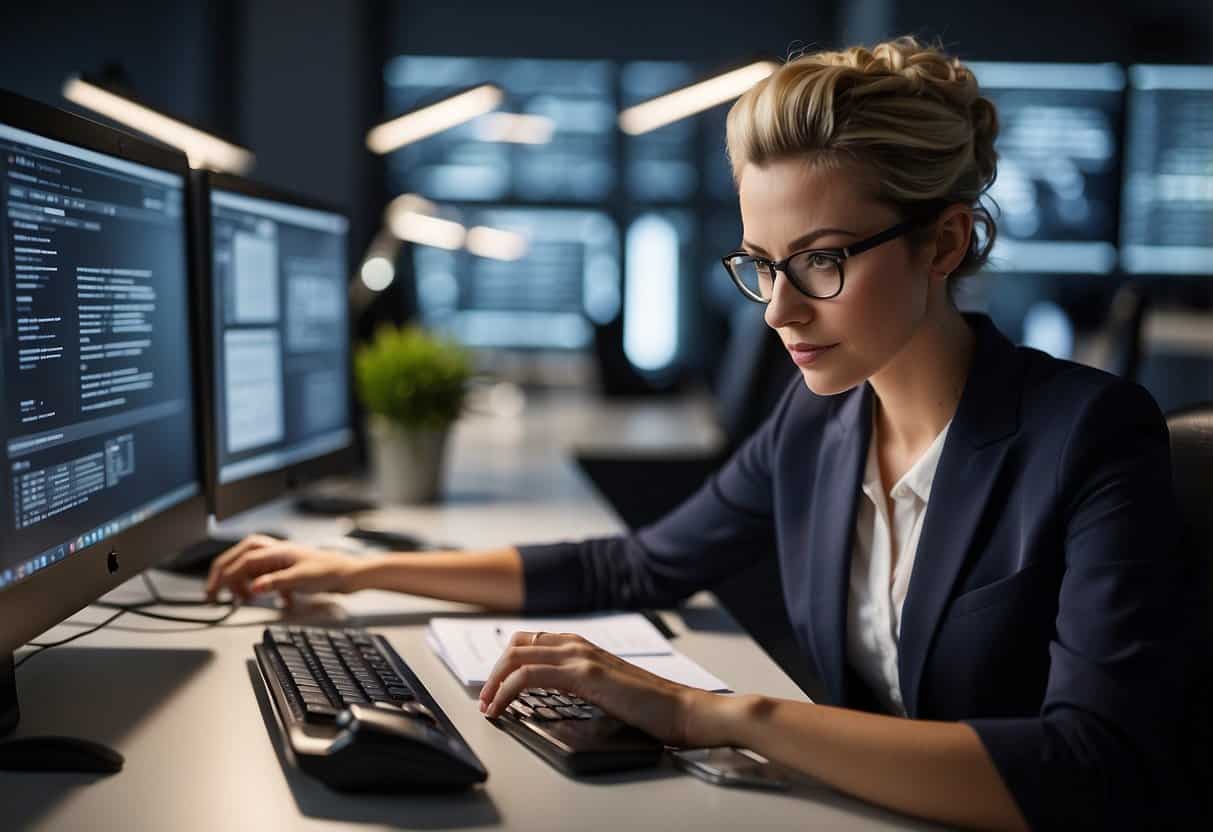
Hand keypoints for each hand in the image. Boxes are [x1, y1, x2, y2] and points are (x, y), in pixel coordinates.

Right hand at [204, 535, 362, 604]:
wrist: (347, 573)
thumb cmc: (329, 571)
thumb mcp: (302, 579)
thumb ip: (276, 583)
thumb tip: (254, 587)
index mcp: (276, 551)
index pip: (243, 561)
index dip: (226, 576)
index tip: (214, 591)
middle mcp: (274, 552)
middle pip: (239, 557)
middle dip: (224, 573)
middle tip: (212, 592)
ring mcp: (278, 559)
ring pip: (248, 565)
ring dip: (240, 581)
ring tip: (240, 598)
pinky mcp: (283, 568)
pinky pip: (261, 574)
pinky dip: (256, 585)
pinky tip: (261, 597)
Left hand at [477, 630, 712, 746]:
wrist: (681, 709)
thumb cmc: (648, 705)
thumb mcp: (603, 689)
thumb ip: (578, 683)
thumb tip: (548, 694)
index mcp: (581, 645)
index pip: (528, 642)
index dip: (505, 664)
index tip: (494, 689)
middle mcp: (577, 644)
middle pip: (516, 646)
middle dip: (494, 672)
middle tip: (485, 699)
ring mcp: (580, 656)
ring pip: (517, 658)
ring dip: (495, 682)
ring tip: (488, 706)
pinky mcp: (585, 674)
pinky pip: (530, 676)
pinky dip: (507, 691)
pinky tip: (501, 708)